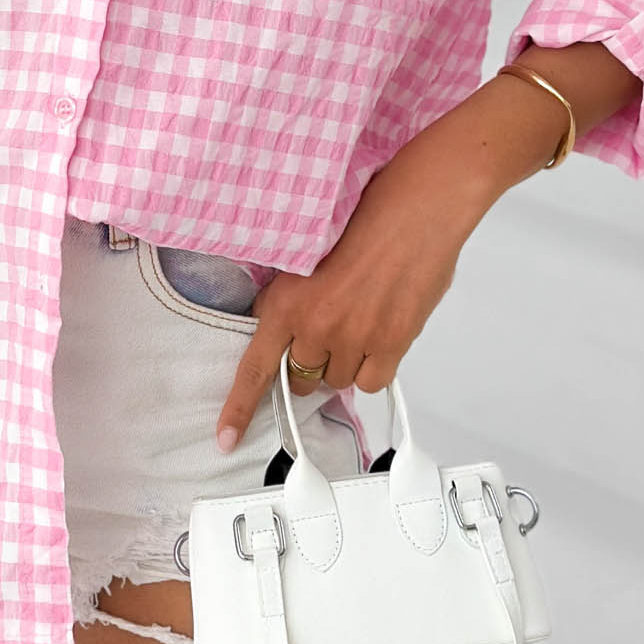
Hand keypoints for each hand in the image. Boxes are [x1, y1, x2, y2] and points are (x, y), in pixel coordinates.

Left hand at [213, 137, 472, 452]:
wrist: (417, 207)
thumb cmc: (367, 213)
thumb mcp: (308, 250)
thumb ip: (296, 296)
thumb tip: (293, 325)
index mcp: (287, 298)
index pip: (256, 367)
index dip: (239, 407)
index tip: (225, 437)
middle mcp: (317, 324)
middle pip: (300, 376)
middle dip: (307, 361)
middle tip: (325, 331)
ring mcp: (355, 337)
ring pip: (337, 380)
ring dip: (341, 362)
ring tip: (357, 321)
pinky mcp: (392, 343)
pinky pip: (371, 381)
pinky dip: (372, 367)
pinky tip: (378, 336)